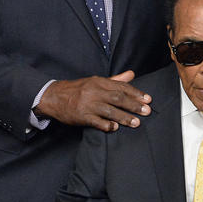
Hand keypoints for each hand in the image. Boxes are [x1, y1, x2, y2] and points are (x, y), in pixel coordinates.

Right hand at [35, 71, 150, 131]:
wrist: (54, 97)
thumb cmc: (78, 89)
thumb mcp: (96, 81)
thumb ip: (115, 80)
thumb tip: (132, 74)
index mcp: (99, 82)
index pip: (121, 87)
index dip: (136, 93)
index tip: (148, 99)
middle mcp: (94, 91)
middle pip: (118, 98)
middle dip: (134, 105)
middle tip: (147, 111)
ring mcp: (88, 104)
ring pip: (110, 111)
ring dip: (124, 117)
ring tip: (136, 123)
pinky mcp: (81, 116)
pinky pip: (96, 121)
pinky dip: (106, 125)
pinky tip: (115, 128)